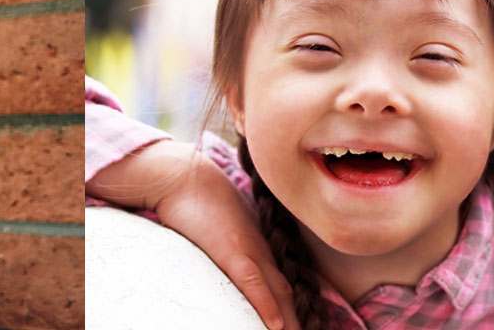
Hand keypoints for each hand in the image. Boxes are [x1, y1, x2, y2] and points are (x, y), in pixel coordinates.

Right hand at [90, 140, 300, 329]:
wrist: (188, 178)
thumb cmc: (202, 204)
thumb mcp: (224, 233)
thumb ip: (234, 252)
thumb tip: (234, 268)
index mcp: (261, 251)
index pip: (286, 287)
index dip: (297, 310)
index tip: (305, 328)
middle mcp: (262, 253)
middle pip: (289, 296)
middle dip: (300, 322)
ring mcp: (249, 252)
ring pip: (278, 294)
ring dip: (291, 321)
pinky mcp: (231, 251)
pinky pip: (252, 282)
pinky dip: (266, 305)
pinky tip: (275, 326)